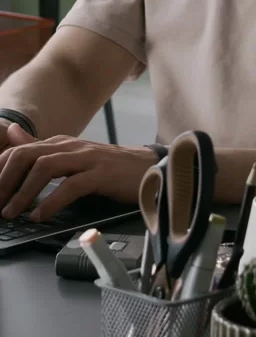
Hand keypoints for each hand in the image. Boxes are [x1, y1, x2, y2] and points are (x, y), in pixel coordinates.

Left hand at [0, 124, 154, 220]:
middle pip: (27, 155)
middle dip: (4, 180)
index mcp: (61, 143)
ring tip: (12, 213)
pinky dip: (52, 201)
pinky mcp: (102, 174)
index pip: (19, 150)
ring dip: (23, 192)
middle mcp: (71, 146)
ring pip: (46, 166)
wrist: (148, 168)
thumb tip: (12, 133)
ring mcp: (87, 158)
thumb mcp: (71, 155)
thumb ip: (40, 146)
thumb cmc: (109, 167)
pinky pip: (72, 185)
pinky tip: (41, 215)